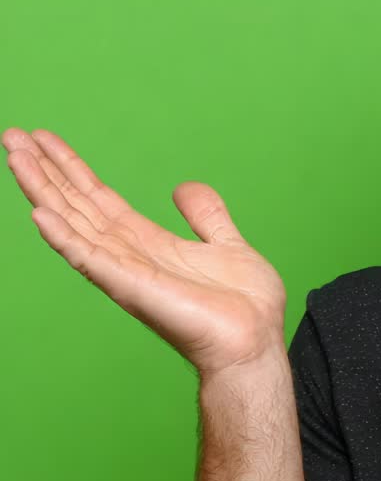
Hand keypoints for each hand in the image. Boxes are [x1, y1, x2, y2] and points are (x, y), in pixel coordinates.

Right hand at [4, 128, 287, 377]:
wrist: (255, 344)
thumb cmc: (244, 307)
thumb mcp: (227, 245)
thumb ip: (206, 216)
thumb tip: (184, 188)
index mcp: (148, 244)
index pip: (99, 199)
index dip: (72, 169)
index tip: (46, 141)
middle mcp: (129, 256)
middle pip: (76, 206)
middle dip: (45, 171)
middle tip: (12, 136)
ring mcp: (126, 273)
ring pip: (74, 224)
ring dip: (43, 191)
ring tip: (15, 157)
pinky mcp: (133, 289)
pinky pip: (91, 260)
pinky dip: (64, 238)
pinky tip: (39, 214)